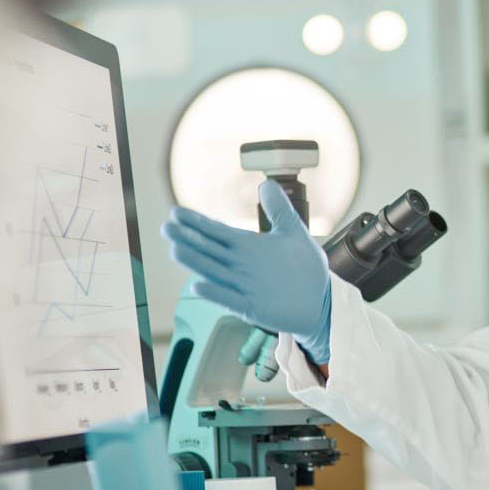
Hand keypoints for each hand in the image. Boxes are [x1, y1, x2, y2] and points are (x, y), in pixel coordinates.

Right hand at [161, 180, 332, 363]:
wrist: (321, 299)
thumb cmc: (304, 268)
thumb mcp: (293, 232)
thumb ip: (279, 208)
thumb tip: (267, 183)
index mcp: (247, 246)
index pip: (216, 232)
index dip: (197, 223)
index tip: (176, 212)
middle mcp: (239, 265)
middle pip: (208, 250)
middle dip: (188, 238)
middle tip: (167, 227)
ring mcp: (243, 286)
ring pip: (214, 272)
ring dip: (195, 262)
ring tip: (176, 250)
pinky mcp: (251, 307)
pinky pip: (230, 299)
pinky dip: (215, 293)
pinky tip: (199, 286)